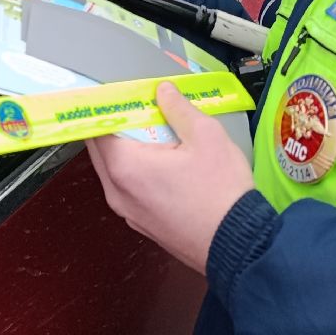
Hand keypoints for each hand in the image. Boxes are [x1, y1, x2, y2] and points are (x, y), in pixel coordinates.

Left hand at [85, 81, 254, 273]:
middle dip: (117, 124)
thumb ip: (178, 108)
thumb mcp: (206, 136)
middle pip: (101, 148)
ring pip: (114, 168)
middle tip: (141, 105)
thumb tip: (163, 92)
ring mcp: (128, 211)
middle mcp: (117, 192)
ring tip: (157, 130)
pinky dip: (137, 169)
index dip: (107, 106)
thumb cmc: (221, 194)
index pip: (97, 127)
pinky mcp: (142, 222)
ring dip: (128, 147)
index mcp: (125, 168)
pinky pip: (129, 187)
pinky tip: (163, 158)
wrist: (238, 245)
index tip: (120, 92)